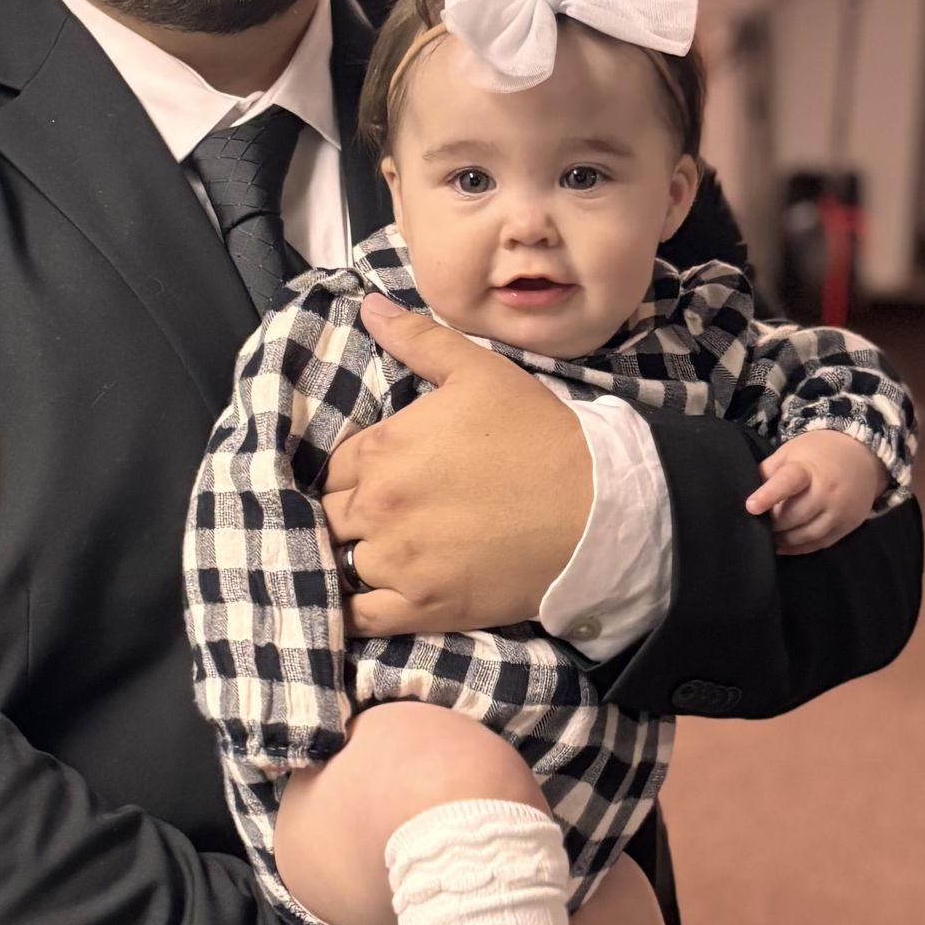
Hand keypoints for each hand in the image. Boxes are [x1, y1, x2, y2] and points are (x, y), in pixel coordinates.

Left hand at [319, 296, 589, 636]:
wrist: (597, 507)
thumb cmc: (537, 434)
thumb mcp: (478, 372)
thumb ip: (416, 339)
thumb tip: (368, 306)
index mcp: (384, 449)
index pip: (329, 468)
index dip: (348, 475)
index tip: (370, 480)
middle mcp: (380, 506)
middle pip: (327, 516)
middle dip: (343, 516)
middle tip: (372, 520)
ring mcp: (399, 561)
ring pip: (338, 564)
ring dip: (348, 560)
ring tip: (369, 557)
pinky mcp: (424, 607)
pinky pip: (359, 618)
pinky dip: (348, 613)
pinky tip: (355, 603)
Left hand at [743, 431, 884, 553]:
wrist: (863, 457)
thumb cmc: (819, 452)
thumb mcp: (791, 452)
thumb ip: (769, 470)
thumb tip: (747, 490)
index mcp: (809, 469)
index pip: (788, 482)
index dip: (768, 495)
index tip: (750, 506)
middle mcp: (827, 492)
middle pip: (794, 515)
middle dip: (773, 522)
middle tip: (758, 522)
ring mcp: (840, 511)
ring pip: (806, 534)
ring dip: (784, 539)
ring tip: (769, 536)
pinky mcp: (847, 526)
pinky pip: (819, 544)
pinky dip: (799, 548)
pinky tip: (783, 546)